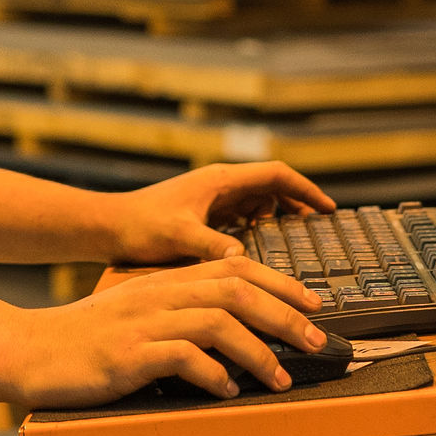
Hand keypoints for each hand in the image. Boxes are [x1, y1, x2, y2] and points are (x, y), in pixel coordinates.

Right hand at [1, 258, 332, 409]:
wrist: (29, 350)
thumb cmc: (85, 340)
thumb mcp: (137, 314)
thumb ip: (180, 313)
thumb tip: (234, 330)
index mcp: (165, 281)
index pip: (235, 268)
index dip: (281, 283)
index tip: (314, 305)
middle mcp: (159, 294)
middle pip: (237, 290)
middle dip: (286, 316)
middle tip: (318, 341)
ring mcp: (143, 323)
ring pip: (218, 322)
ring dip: (260, 351)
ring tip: (281, 377)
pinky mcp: (128, 354)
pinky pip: (182, 358)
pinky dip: (214, 375)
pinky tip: (228, 392)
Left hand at [89, 162, 336, 264]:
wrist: (107, 227)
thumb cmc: (140, 227)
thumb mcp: (179, 236)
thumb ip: (212, 246)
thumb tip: (243, 259)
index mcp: (220, 181)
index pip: (276, 176)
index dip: (306, 190)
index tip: (328, 210)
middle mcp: (219, 184)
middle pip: (271, 187)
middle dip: (297, 204)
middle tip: (317, 229)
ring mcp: (211, 198)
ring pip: (256, 201)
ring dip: (277, 216)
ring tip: (293, 240)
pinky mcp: (202, 214)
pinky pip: (240, 215)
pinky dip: (257, 227)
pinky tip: (259, 248)